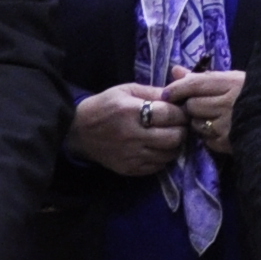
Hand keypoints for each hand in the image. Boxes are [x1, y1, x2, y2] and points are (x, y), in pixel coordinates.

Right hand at [70, 81, 186, 176]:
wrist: (78, 132)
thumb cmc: (104, 106)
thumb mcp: (126, 90)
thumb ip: (153, 92)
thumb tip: (178, 95)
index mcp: (131, 112)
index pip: (169, 114)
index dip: (181, 112)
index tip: (182, 111)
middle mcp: (132, 136)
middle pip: (173, 137)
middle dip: (182, 129)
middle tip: (179, 125)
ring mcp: (131, 156)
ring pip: (169, 154)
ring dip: (175, 145)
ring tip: (169, 135)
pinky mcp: (130, 169)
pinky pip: (158, 166)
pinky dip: (163, 157)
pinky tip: (158, 147)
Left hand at [163, 66, 247, 155]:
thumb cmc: (254, 95)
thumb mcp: (232, 80)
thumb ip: (202, 77)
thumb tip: (175, 71)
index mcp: (231, 83)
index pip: (194, 84)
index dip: (177, 88)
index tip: (167, 94)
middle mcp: (229, 103)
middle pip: (192, 105)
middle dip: (192, 106)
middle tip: (200, 106)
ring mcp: (228, 125)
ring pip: (197, 123)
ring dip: (199, 122)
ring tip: (213, 118)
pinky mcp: (229, 143)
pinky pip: (206, 139)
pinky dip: (208, 136)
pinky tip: (221, 130)